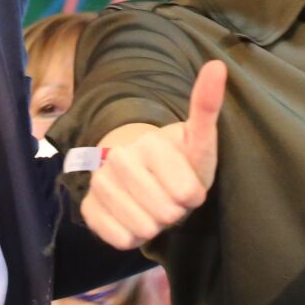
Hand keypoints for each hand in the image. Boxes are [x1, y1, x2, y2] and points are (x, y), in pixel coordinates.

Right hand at [81, 61, 226, 249]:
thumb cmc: (179, 160)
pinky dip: (132, 236)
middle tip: (169, 194)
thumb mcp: (200, 140)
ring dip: (154, 224)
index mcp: (150, 143)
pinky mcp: (88, 208)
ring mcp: (99, 183)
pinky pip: (120, 239)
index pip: (188, 196)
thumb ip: (207, 107)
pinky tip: (133, 216)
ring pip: (143, 229)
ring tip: (152, 204)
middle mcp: (118, 158)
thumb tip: (217, 65)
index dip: (193, 196)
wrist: (141, 170)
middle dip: (174, 210)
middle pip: (166, 214)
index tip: (187, 182)